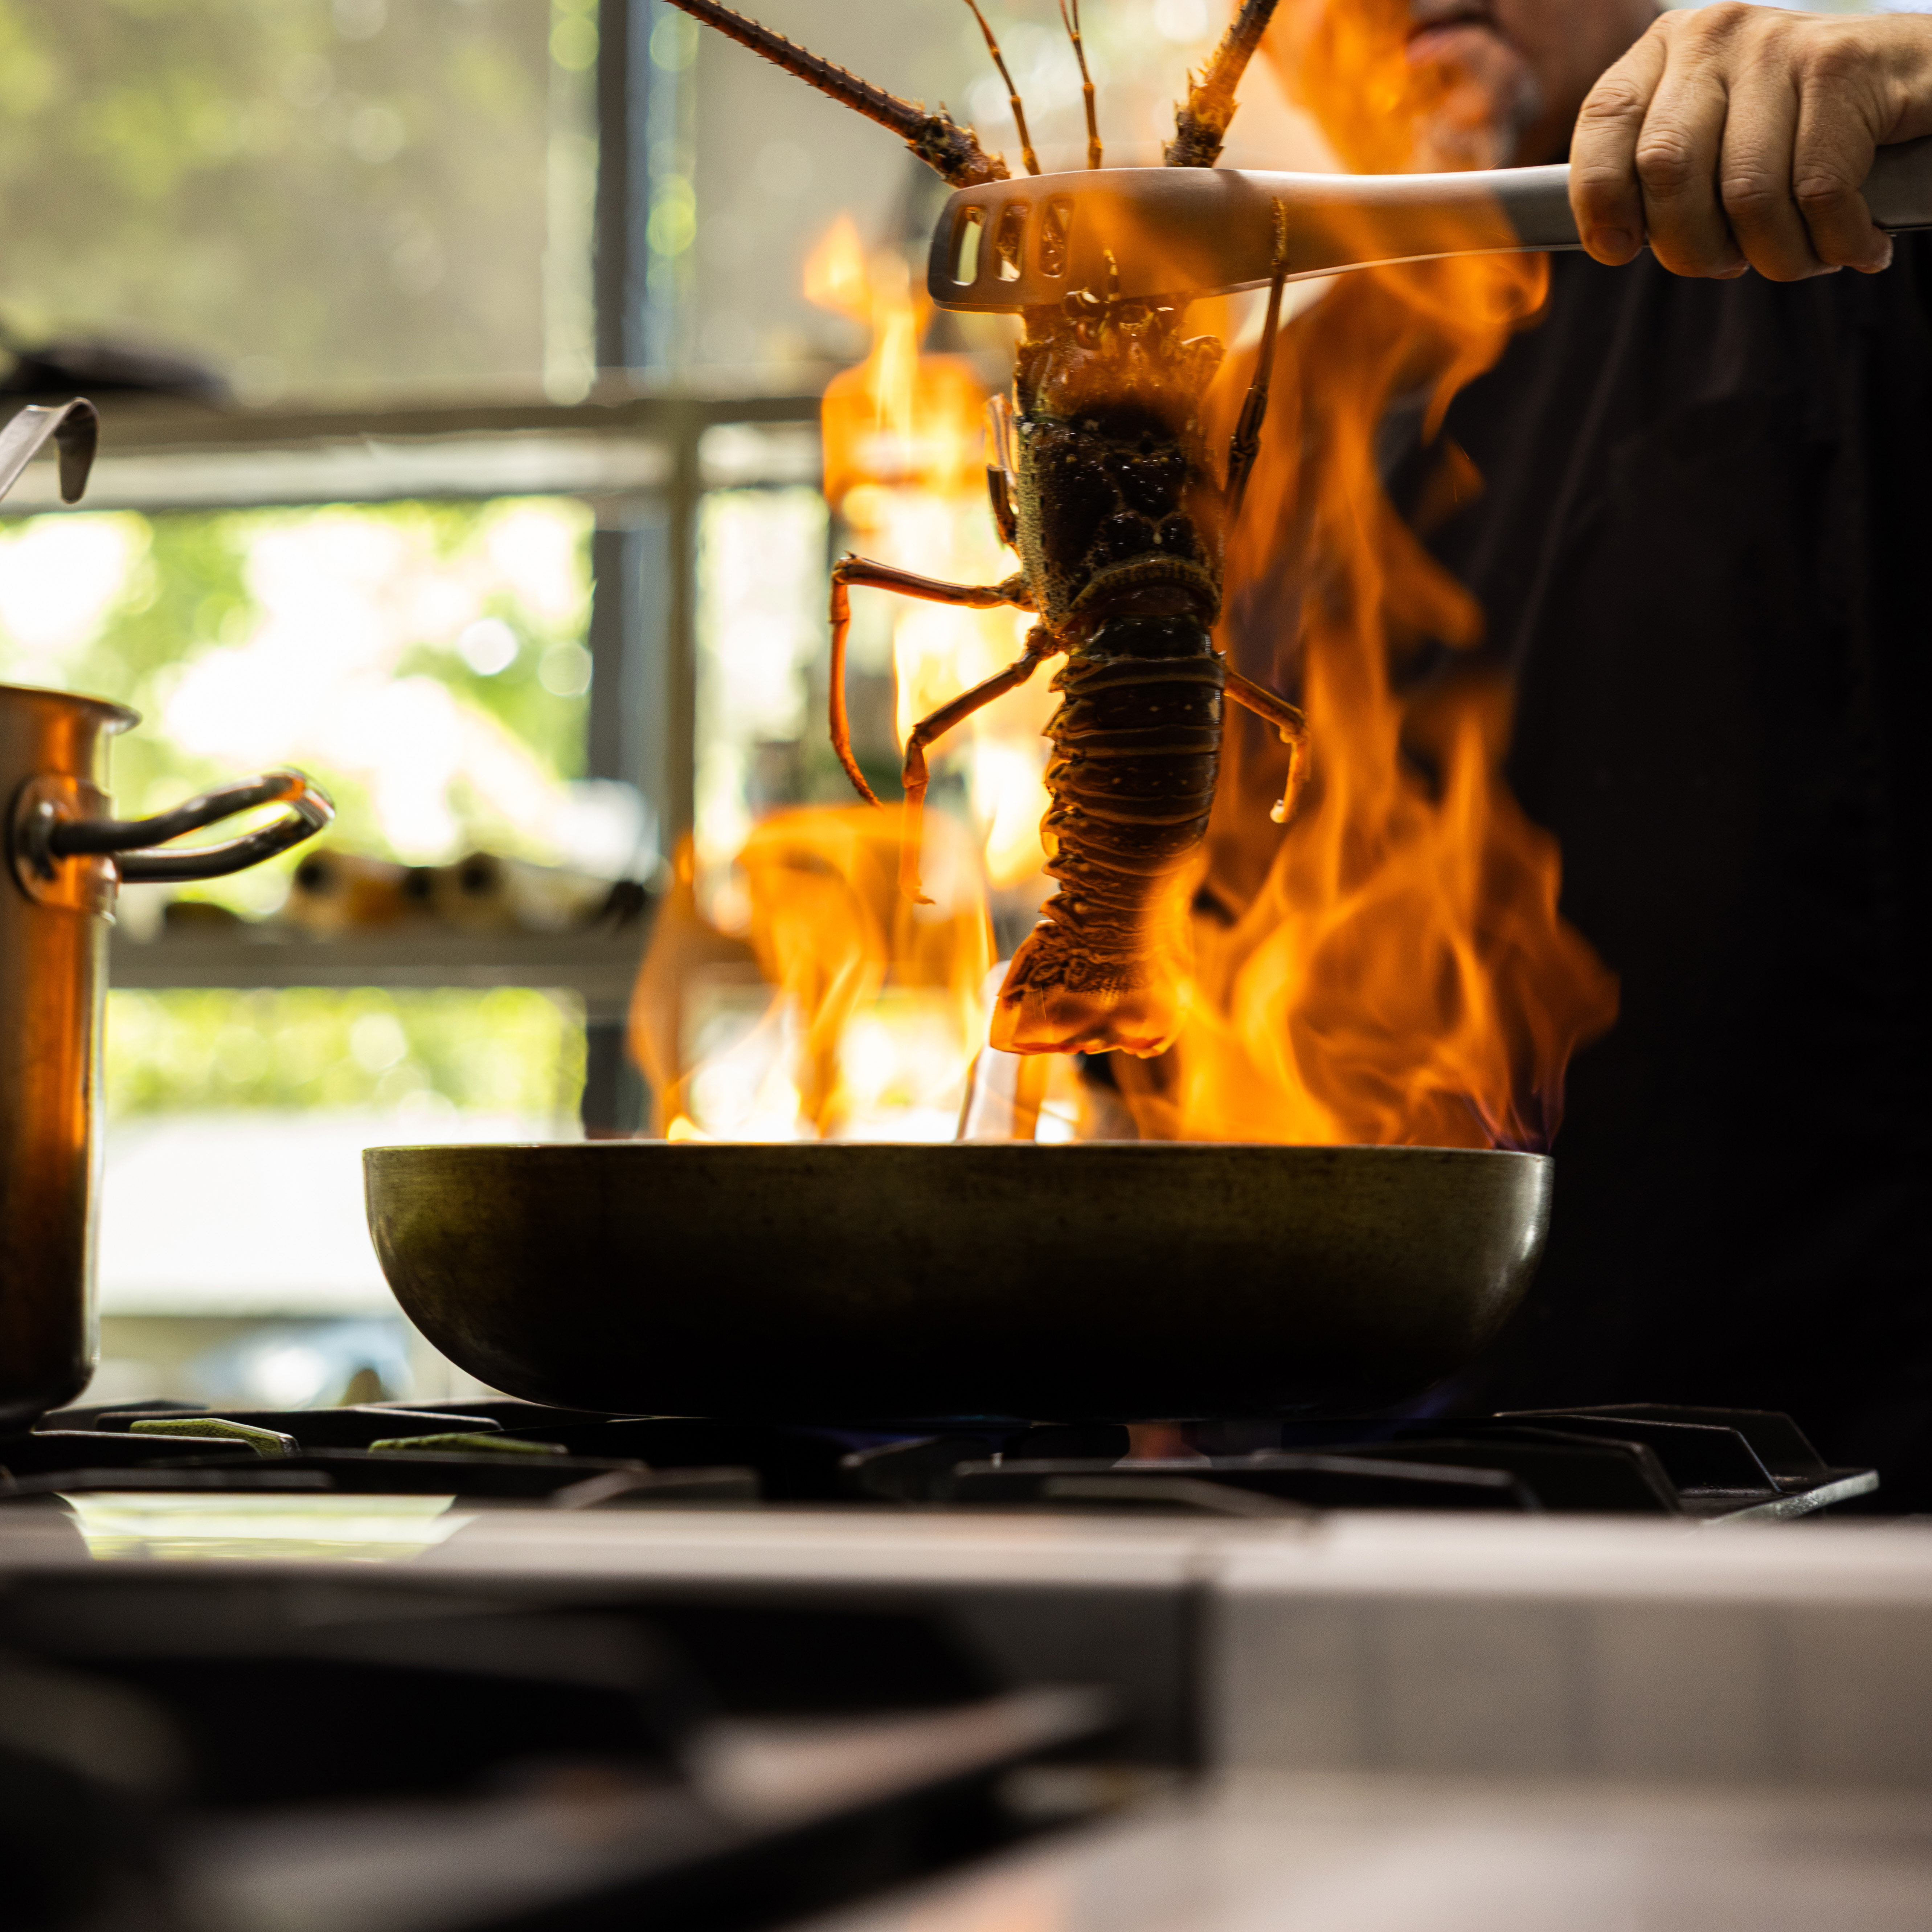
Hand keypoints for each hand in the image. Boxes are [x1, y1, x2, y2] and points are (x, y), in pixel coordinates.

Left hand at [1570, 4, 1931, 279]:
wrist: (1918, 87)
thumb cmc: (1799, 138)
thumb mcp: (1715, 147)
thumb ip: (1657, 182)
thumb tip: (1612, 243)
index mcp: (1669, 51)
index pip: (1603, 121)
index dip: (1600, 199)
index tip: (1620, 249)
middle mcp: (1716, 34)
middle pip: (1667, 168)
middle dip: (1693, 247)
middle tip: (1729, 264)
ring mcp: (1780, 43)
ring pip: (1745, 193)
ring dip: (1775, 255)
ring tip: (1801, 255)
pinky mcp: (1843, 64)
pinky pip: (1816, 192)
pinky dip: (1837, 241)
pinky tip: (1857, 242)